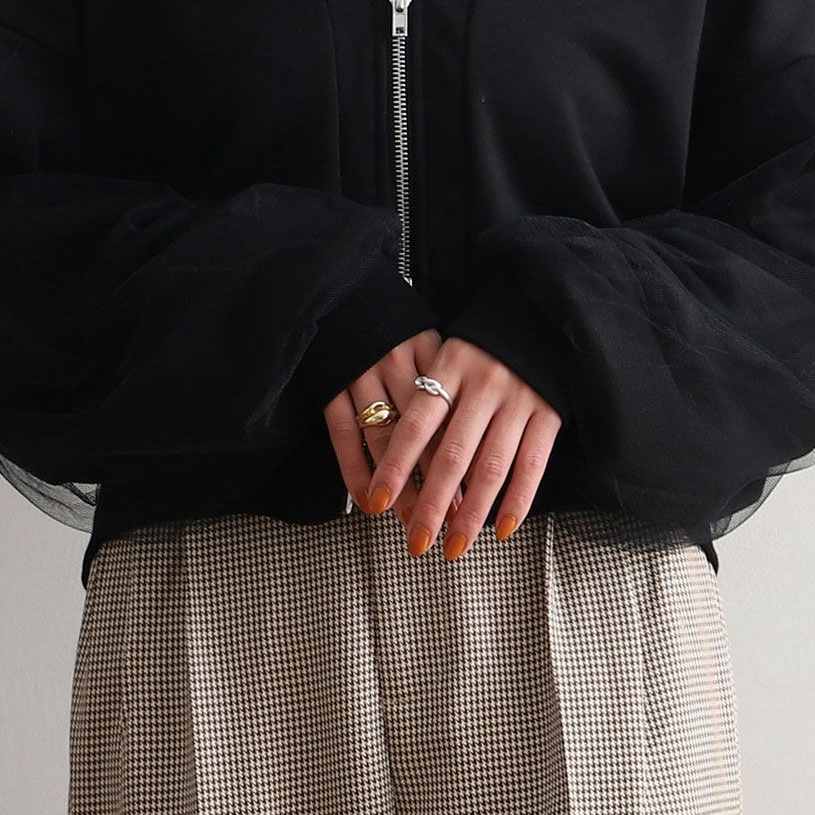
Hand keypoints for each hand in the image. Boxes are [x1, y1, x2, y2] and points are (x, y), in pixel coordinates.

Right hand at [323, 329, 462, 528]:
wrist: (344, 288)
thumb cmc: (398, 327)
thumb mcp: (436, 345)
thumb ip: (455, 388)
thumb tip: (482, 447)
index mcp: (435, 353)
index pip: (457, 419)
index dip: (469, 463)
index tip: (480, 500)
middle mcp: (399, 363)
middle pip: (426, 436)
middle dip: (440, 487)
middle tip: (452, 525)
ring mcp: (363, 373)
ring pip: (386, 441)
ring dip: (401, 488)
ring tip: (414, 523)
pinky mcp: (332, 382)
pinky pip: (343, 434)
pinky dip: (356, 471)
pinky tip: (369, 501)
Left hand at [362, 335, 562, 558]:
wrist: (542, 316)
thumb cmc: (482, 348)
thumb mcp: (446, 358)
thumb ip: (428, 402)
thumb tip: (398, 465)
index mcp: (450, 369)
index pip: (415, 425)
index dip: (395, 466)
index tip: (378, 501)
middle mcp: (484, 386)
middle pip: (452, 456)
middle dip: (431, 505)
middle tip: (416, 542)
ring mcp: (519, 401)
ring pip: (491, 468)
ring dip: (471, 514)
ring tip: (454, 547)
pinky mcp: (550, 415)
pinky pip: (533, 465)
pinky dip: (518, 501)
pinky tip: (502, 530)